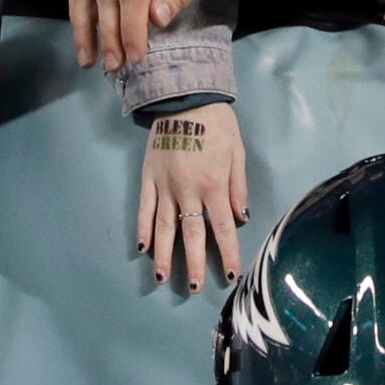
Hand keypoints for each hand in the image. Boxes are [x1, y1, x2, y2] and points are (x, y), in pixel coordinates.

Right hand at [139, 101, 249, 291]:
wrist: (184, 96)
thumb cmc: (218, 123)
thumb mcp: (237, 152)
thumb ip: (238, 186)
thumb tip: (241, 217)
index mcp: (214, 185)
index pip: (222, 228)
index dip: (227, 253)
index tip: (230, 274)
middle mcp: (188, 191)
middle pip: (191, 234)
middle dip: (194, 263)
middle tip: (194, 288)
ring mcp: (165, 186)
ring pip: (164, 227)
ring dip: (164, 254)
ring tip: (162, 277)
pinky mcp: (148, 177)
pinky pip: (145, 208)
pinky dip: (144, 228)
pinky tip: (143, 247)